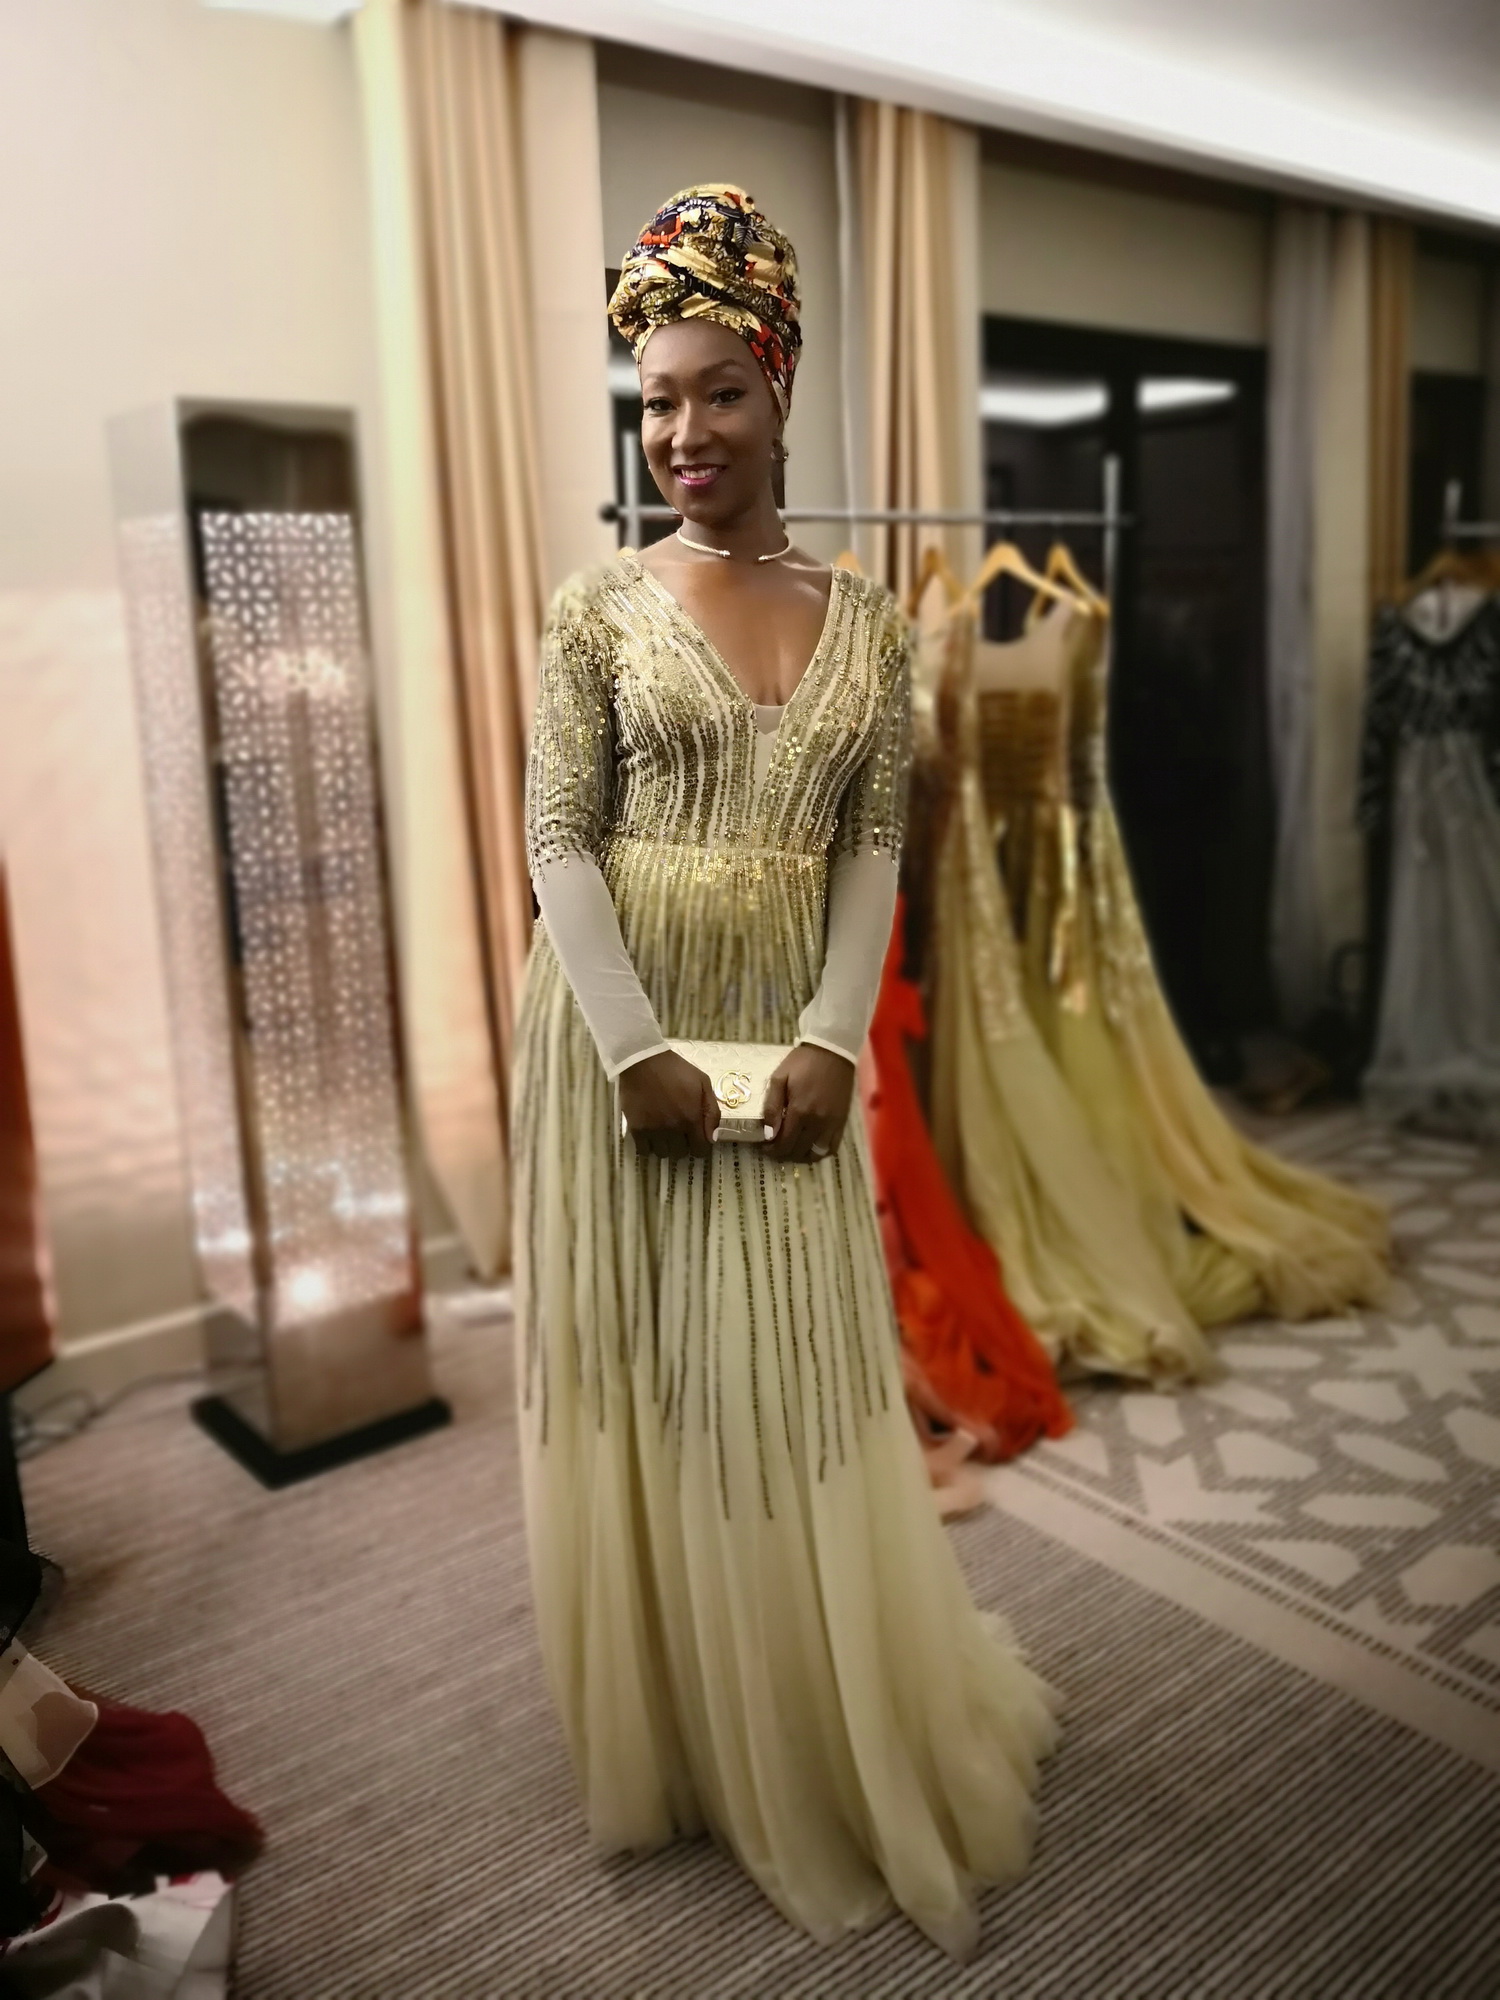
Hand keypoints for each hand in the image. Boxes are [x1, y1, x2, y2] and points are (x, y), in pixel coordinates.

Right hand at [619, 1049, 717, 1158]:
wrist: (642, 1060)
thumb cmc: (675, 1070)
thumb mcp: (703, 1083)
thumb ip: (711, 1111)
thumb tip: (712, 1138)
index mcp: (691, 1118)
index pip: (700, 1150)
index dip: (701, 1147)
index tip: (697, 1140)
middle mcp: (673, 1128)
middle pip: (681, 1154)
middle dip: (683, 1145)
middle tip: (680, 1133)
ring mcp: (653, 1130)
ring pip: (663, 1154)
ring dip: (666, 1147)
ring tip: (664, 1133)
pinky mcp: (636, 1128)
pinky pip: (644, 1151)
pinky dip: (649, 1147)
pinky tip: (651, 1136)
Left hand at [763, 1044, 854, 1163]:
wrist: (832, 1050)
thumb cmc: (802, 1062)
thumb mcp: (779, 1078)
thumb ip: (772, 1107)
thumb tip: (769, 1134)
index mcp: (800, 1110)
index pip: (784, 1142)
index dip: (771, 1150)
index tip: (764, 1147)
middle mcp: (818, 1122)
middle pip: (798, 1150)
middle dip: (782, 1154)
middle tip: (774, 1149)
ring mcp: (832, 1123)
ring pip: (815, 1153)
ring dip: (801, 1156)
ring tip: (791, 1149)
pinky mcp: (842, 1121)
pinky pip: (832, 1147)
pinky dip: (820, 1152)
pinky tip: (810, 1147)